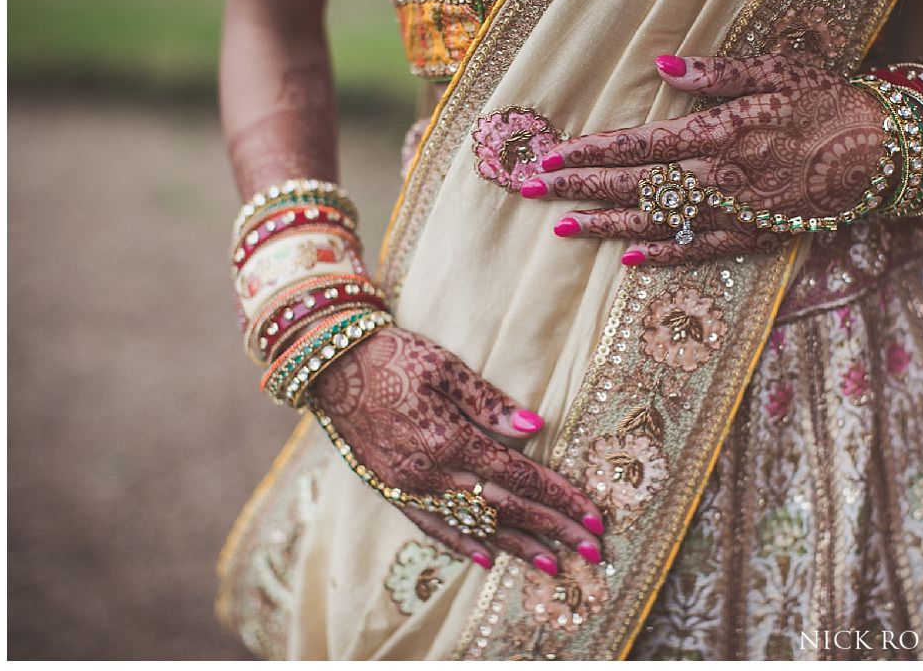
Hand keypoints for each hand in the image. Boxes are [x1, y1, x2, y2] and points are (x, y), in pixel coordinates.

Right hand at [312, 326, 603, 572]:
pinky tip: (487, 558)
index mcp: (448, 438)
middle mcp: (430, 472)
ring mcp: (409, 487)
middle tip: (592, 551)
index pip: (518, 475)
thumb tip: (536, 428)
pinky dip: (461, 544)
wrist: (329, 365)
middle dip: (552, 530)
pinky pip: (431, 526)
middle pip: (504, 509)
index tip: (593, 515)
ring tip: (553, 565)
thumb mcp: (445, 366)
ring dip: (516, 547)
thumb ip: (489, 402)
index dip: (559, 497)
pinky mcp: (391, 489)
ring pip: (472, 526)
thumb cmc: (394, 356)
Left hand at [522, 53, 888, 264]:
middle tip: (532, 192)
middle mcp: (720, 179)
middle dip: (580, 188)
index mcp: (720, 134)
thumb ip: (715, 72)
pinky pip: (700, 252)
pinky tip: (629, 258)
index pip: (639, 147)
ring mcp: (736, 214)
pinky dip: (663, 256)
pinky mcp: (755, 237)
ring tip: (563, 229)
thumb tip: (662, 62)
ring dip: (606, 225)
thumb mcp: (775, 70)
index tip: (549, 156)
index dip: (590, 153)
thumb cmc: (827, 101)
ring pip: (658, 224)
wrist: (883, 151)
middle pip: (636, 187)